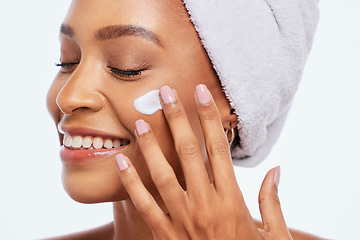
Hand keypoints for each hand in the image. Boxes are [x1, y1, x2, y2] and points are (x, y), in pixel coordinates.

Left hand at [116, 84, 292, 239]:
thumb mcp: (274, 236)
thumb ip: (273, 201)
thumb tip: (277, 170)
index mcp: (232, 200)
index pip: (218, 148)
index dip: (209, 118)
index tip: (200, 94)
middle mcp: (205, 204)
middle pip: (188, 152)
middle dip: (177, 119)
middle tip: (165, 93)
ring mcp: (182, 220)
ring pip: (163, 174)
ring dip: (151, 145)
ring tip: (139, 120)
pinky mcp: (165, 234)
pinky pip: (144, 205)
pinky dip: (131, 182)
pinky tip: (121, 160)